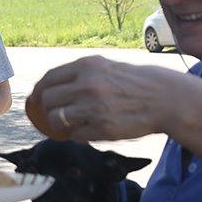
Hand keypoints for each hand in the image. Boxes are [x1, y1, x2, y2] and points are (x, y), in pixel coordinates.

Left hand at [29, 56, 183, 142]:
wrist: (165, 99)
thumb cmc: (135, 82)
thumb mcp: (106, 66)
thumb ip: (80, 73)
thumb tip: (51, 85)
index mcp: (87, 66)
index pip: (49, 78)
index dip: (39, 90)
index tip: (36, 98)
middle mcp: (87, 85)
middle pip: (48, 100)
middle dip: (46, 108)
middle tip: (53, 112)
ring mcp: (93, 108)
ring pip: (56, 120)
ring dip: (58, 124)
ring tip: (69, 123)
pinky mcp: (102, 129)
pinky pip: (75, 135)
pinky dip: (76, 134)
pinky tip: (86, 130)